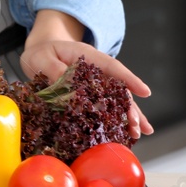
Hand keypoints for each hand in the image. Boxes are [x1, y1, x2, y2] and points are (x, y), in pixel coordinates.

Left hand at [20, 11, 153, 139]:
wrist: (41, 52)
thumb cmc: (41, 53)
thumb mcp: (41, 57)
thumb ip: (54, 70)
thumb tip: (69, 90)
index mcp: (87, 56)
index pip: (112, 67)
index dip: (129, 79)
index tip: (145, 92)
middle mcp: (97, 70)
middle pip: (119, 88)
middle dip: (130, 107)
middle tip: (136, 126)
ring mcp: (97, 83)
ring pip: (118, 100)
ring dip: (129, 116)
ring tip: (138, 133)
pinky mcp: (93, 95)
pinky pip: (108, 107)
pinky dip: (118, 119)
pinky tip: (128, 133)